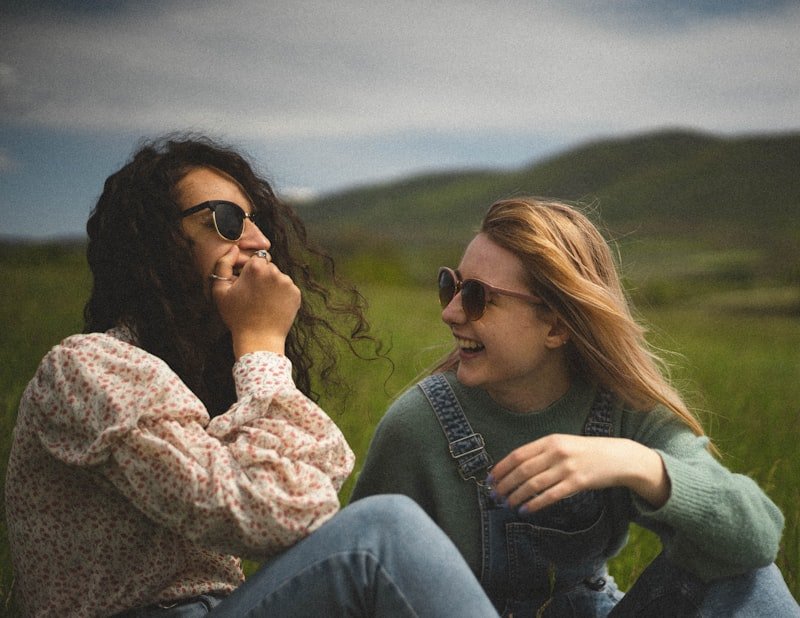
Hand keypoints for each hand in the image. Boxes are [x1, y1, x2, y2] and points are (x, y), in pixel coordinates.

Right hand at [211, 246, 300, 356]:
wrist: (259, 339)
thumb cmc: (237, 316)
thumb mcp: (220, 291)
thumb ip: (223, 264)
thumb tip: (234, 249)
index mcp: (256, 267)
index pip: (255, 260)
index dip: (249, 273)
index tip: (246, 286)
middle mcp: (274, 271)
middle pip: (268, 268)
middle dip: (262, 278)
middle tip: (254, 297)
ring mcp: (287, 282)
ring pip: (279, 278)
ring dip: (272, 286)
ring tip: (264, 303)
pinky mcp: (296, 293)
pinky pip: (288, 289)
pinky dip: (282, 295)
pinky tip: (273, 307)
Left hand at [488, 434, 669, 512]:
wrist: (617, 457)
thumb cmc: (585, 452)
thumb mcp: (562, 444)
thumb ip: (541, 453)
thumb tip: (515, 468)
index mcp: (550, 440)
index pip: (518, 455)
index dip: (502, 468)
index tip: (491, 479)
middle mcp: (557, 452)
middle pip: (522, 470)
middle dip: (505, 484)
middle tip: (495, 495)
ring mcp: (567, 467)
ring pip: (534, 484)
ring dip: (517, 496)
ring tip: (507, 504)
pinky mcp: (578, 483)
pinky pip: (551, 496)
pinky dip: (535, 504)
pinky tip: (525, 510)